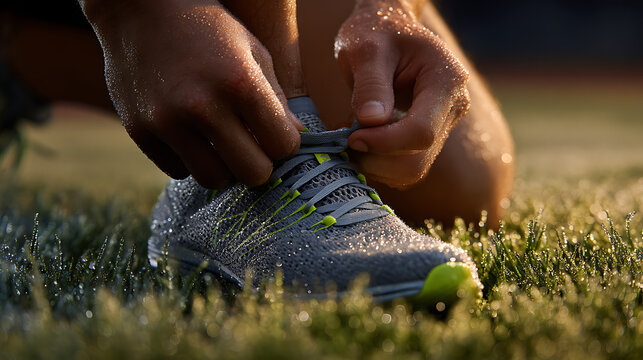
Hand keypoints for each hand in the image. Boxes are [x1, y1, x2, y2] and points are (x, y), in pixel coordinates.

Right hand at [81, 0, 301, 187]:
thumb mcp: (251, 50)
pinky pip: (178, 170)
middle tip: (252, 149)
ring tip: (220, 144)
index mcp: (241, 83)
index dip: (285, 144)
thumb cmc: (205, 27)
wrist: (137, 9)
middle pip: (252, 173)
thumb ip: (275, 97)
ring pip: (213, 179)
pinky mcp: (140, 131)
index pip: (283, 146)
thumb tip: (295, 137)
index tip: (276, 135)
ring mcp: (168, 122)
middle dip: (259, 164)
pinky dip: (189, 160)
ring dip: (223, 167)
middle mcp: (204, 107)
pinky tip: (190, 136)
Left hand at [335, 1, 469, 188]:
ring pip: (411, 170)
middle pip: (418, 159)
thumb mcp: (366, 48)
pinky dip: (378, 164)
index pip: (421, 132)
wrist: (387, 30)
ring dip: (375, 165)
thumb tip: (371, 122)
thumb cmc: (377, 32)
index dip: (384, 142)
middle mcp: (452, 108)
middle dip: (377, 159)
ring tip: (350, 138)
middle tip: (345, 140)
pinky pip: (404, 168)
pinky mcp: (426, 139)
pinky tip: (361, 140)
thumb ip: (370, 84)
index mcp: (446, 82)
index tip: (351, 136)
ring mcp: (442, 126)